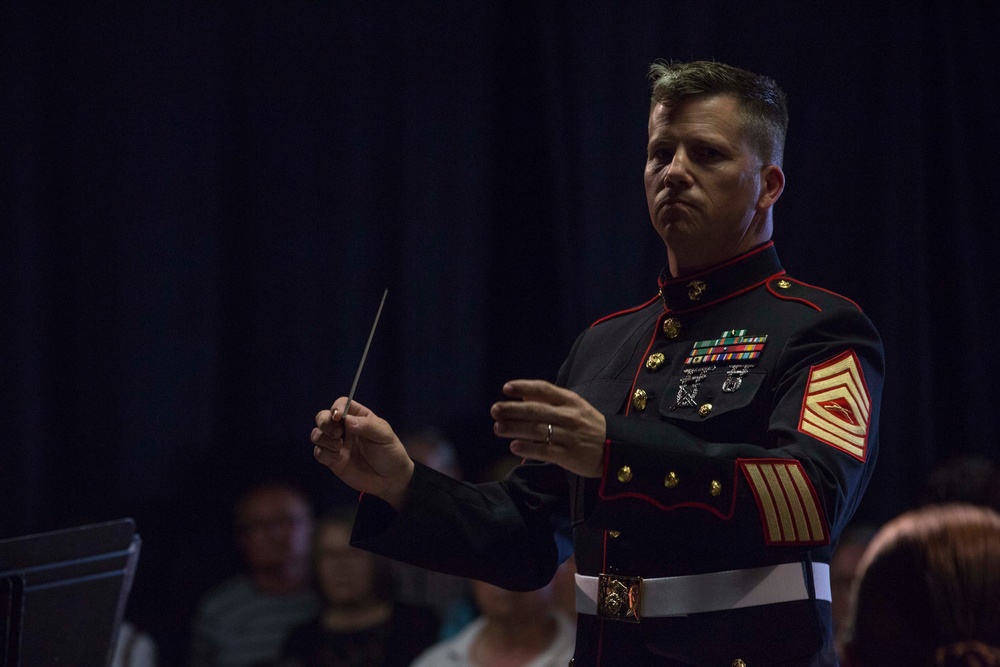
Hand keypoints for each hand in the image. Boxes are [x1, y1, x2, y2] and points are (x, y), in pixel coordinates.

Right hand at [311, 398, 414, 508]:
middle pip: (323, 417)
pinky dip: (324, 453)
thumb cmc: (390, 452)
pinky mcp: (333, 460)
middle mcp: (344, 429)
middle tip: (337, 433)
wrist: (390, 479)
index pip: (341, 404)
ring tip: (339, 446)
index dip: (336, 408)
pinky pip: (319, 452)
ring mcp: (337, 444)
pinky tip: (337, 457)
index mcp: (358, 417)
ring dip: (323, 438)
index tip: (338, 416)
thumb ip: (367, 426)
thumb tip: (347, 420)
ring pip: (317, 434)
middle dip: (324, 422)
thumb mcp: (384, 436)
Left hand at [490, 380, 605, 477]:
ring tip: (497, 427)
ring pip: (538, 430)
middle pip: (536, 410)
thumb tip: (522, 395)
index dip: (524, 387)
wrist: (616, 449)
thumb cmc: (589, 426)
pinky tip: (513, 446)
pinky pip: (545, 451)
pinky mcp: (569, 455)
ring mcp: (569, 436)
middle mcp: (570, 416)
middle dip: (513, 409)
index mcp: (571, 401)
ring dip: (515, 428)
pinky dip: (528, 448)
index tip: (506, 388)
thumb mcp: (575, 407)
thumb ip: (550, 401)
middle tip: (495, 410)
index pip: (544, 389)